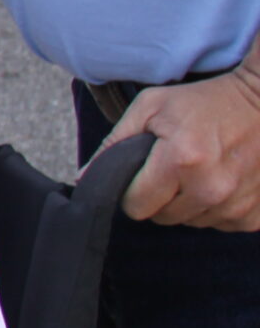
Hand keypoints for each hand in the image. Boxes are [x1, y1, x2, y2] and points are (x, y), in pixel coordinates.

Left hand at [112, 65, 259, 228]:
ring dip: (186, 203)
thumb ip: (114, 143)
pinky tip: (220, 180)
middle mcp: (211, 189)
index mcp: (181, 161)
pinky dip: (213, 208)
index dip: (131, 190)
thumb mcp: (151, 107)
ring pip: (189, 222)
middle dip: (158, 197)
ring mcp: (237, 206)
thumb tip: (85, 177)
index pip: (135, 206)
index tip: (141, 173)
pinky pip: (218, 224)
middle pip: (161, 217)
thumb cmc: (203, 103)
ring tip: (197, 170)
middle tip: (171, 167)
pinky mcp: (255, 216)